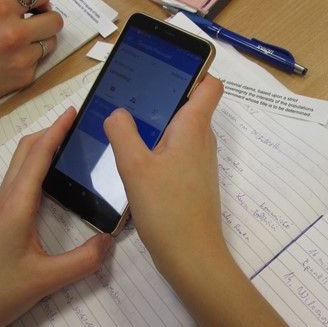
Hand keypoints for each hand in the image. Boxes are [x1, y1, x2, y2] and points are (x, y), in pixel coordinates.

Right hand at [0, 0, 63, 129]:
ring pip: (51, 40)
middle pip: (56, 19)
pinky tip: (8, 58)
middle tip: (31, 18)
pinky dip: (28, 56)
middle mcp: (15, 33)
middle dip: (46, 16)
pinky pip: (38, 60)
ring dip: (40, 36)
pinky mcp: (26, 76)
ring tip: (18, 39)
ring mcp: (23, 58)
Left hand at [0, 108, 112, 326]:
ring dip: (40, 148)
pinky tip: (49, 182)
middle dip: (49, 131)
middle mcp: (6, 199)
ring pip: (19, 166)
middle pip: (25, 152)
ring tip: (67, 146)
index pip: (38, 155)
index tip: (73, 110)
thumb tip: (110, 240)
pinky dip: (34, 167)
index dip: (56, 130)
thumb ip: (84, 261)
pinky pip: (17, 181)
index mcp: (17, 204)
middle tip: (75, 124)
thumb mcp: (46, 280)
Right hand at [105, 76, 314, 326]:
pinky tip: (136, 161)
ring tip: (127, 127)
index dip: (194, 71)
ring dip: (158, 124)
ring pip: (181, 130)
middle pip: (190, 105)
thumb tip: (117, 112)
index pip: (210, 85)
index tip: (167, 69)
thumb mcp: (134, 167)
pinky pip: (176, 151)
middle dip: (163, 96)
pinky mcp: (192, 181)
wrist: (192, 257)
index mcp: (193, 128)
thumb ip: (122, 133)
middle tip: (131, 97)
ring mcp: (199, 162)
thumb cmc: (168, 210)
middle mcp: (202, 141)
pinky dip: (158, 147)